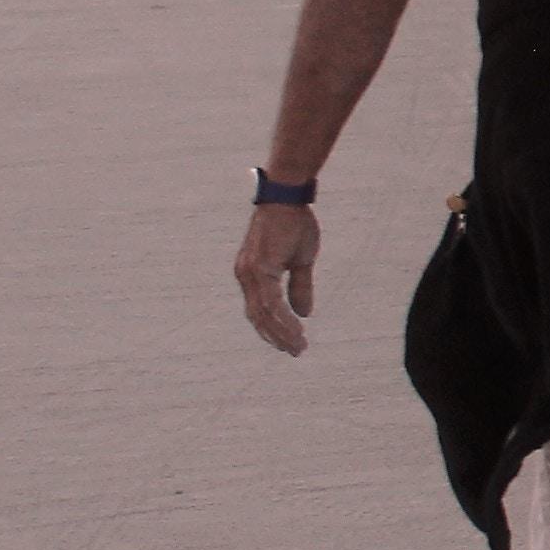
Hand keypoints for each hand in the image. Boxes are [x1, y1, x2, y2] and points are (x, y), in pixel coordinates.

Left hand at [235, 201, 321, 352]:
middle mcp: (245, 276)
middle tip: (295, 351)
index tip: (291, 342)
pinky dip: (282, 318)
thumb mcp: (300, 260)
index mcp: (252, 274)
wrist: (288, 198)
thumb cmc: (294, 223)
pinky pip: (270, 302)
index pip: (259, 310)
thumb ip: (299, 287)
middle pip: (257, 317)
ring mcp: (249, 273)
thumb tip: (304, 314)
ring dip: (281, 332)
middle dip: (277, 337)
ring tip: (298, 345)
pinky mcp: (259, 268)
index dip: (273, 328)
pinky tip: (297, 328)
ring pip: (263, 314)